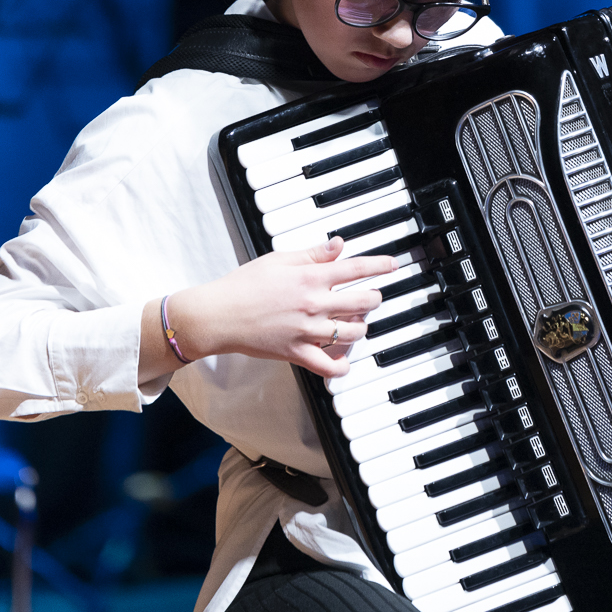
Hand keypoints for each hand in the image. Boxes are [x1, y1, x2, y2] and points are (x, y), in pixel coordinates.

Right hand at [166, 237, 402, 376]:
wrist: (219, 315)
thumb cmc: (244, 285)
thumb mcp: (279, 260)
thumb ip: (312, 254)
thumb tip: (338, 245)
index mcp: (309, 277)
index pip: (355, 268)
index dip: (379, 265)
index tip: (392, 265)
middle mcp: (313, 304)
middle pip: (363, 301)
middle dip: (374, 298)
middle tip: (373, 296)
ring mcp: (307, 330)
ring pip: (353, 333)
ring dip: (362, 326)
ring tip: (357, 322)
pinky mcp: (296, 353)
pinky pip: (329, 366)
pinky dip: (342, 366)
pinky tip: (345, 360)